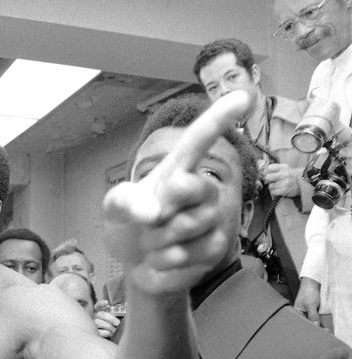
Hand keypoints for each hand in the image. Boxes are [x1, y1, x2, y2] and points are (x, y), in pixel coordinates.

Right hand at [93, 300, 119, 338]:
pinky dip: (106, 333)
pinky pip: (98, 331)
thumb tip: (126, 304)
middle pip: (100, 314)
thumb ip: (119, 313)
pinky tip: (111, 334)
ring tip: (115, 330)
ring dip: (108, 326)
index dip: (101, 303)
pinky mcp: (94, 333)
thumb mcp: (116, 319)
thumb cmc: (114, 327)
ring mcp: (93, 325)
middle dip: (110, 318)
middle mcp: (94, 318)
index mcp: (99, 313)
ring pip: (97, 322)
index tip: (107, 302)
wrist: (110, 340)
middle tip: (117, 323)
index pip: (98, 306)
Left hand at [102, 91, 250, 292]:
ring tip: (155, 242)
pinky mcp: (218, 248)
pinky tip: (162, 260)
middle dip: (159, 212)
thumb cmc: (129, 224)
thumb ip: (125, 200)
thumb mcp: (114, 207)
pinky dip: (162, 263)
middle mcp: (203, 189)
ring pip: (186, 228)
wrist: (137, 263)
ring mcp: (214, 218)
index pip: (198, 140)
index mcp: (177, 169)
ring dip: (156, 242)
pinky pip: (185, 256)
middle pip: (190, 190)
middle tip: (149, 222)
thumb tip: (153, 211)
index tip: (243, 96)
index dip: (219, 118)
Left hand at [263, 163, 299, 196]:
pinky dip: (274, 192)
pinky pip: (273, 192)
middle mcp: (285, 174)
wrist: (303, 182)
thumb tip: (260, 167)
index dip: (265, 172)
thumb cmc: (290, 175)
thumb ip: (273, 167)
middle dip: (267, 180)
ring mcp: (285, 182)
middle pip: (268, 177)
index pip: (269, 168)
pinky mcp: (285, 190)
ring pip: (270, 186)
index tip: (266, 174)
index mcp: (283, 167)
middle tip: (269, 181)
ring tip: (276, 185)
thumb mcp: (284, 168)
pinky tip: (277, 190)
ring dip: (271, 187)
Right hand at [294, 277, 321, 326]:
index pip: (303, 323)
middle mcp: (302, 313)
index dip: (310, 328)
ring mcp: (308, 312)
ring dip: (319, 324)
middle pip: (308, 323)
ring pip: (313, 321)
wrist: (312, 283)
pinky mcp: (313, 310)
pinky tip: (324, 323)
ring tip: (325, 329)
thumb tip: (315, 325)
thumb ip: (313, 316)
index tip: (319, 331)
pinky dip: (321, 320)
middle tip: (324, 330)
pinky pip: (317, 317)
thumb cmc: (307, 292)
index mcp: (297, 312)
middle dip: (315, 327)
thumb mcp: (310, 305)